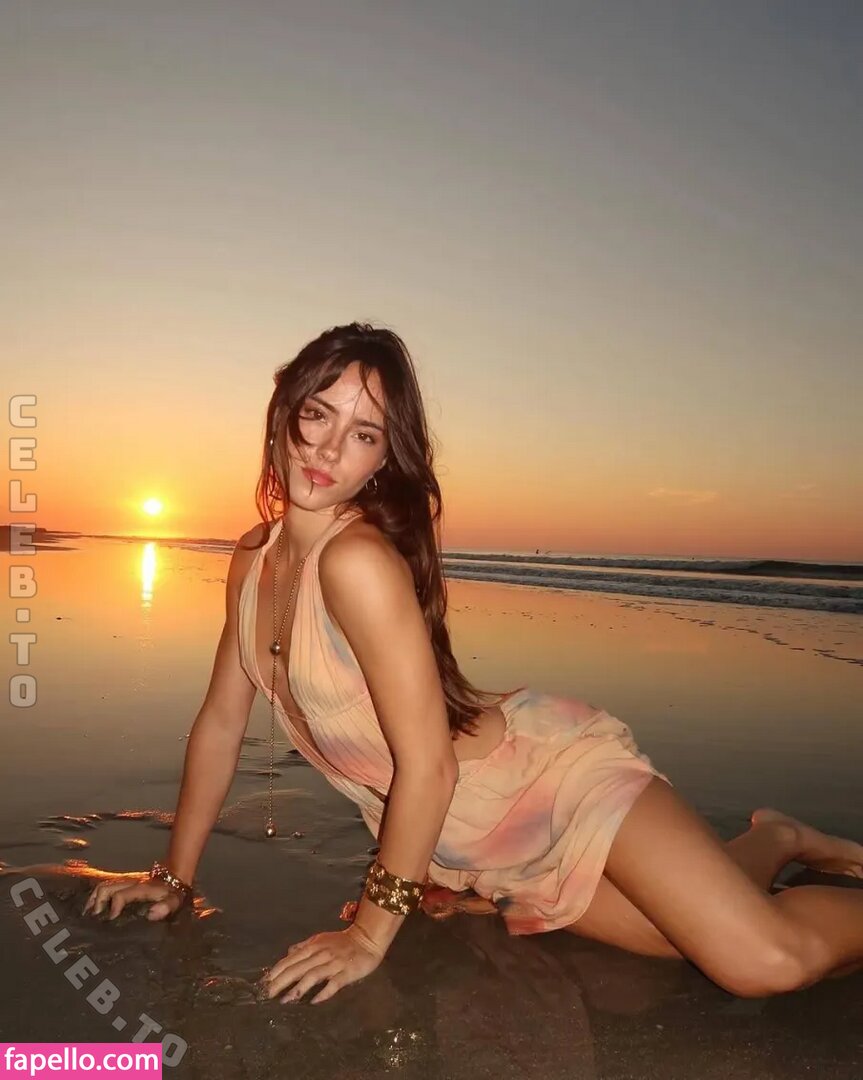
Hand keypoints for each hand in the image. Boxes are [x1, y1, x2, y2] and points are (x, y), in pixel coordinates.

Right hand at [82, 871, 188, 921]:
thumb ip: (166, 907)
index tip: (110, 921)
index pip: (121, 895)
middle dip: (97, 903)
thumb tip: (151, 914)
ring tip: (87, 915)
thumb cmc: (173, 894)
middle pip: (107, 887)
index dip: (114, 908)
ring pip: (103, 885)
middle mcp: (130, 883)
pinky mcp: (123, 884)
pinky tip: (91, 908)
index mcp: (140, 888)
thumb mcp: (174, 901)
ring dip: (93, 899)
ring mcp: (125, 882)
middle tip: (93, 921)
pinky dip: (96, 896)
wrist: (175, 877)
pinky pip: (106, 886)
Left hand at [261, 924, 385, 1004]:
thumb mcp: (321, 939)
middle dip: (281, 981)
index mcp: (314, 946)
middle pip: (298, 968)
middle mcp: (321, 954)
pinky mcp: (346, 973)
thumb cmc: (342, 941)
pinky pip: (333, 984)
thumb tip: (288, 953)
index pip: (291, 959)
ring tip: (284, 1000)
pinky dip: (323, 993)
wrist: (367, 939)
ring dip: (297, 988)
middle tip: (267, 995)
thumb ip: (304, 947)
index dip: (276, 971)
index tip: (264, 983)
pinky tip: (313, 1002)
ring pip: (312, 976)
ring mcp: (334, 964)